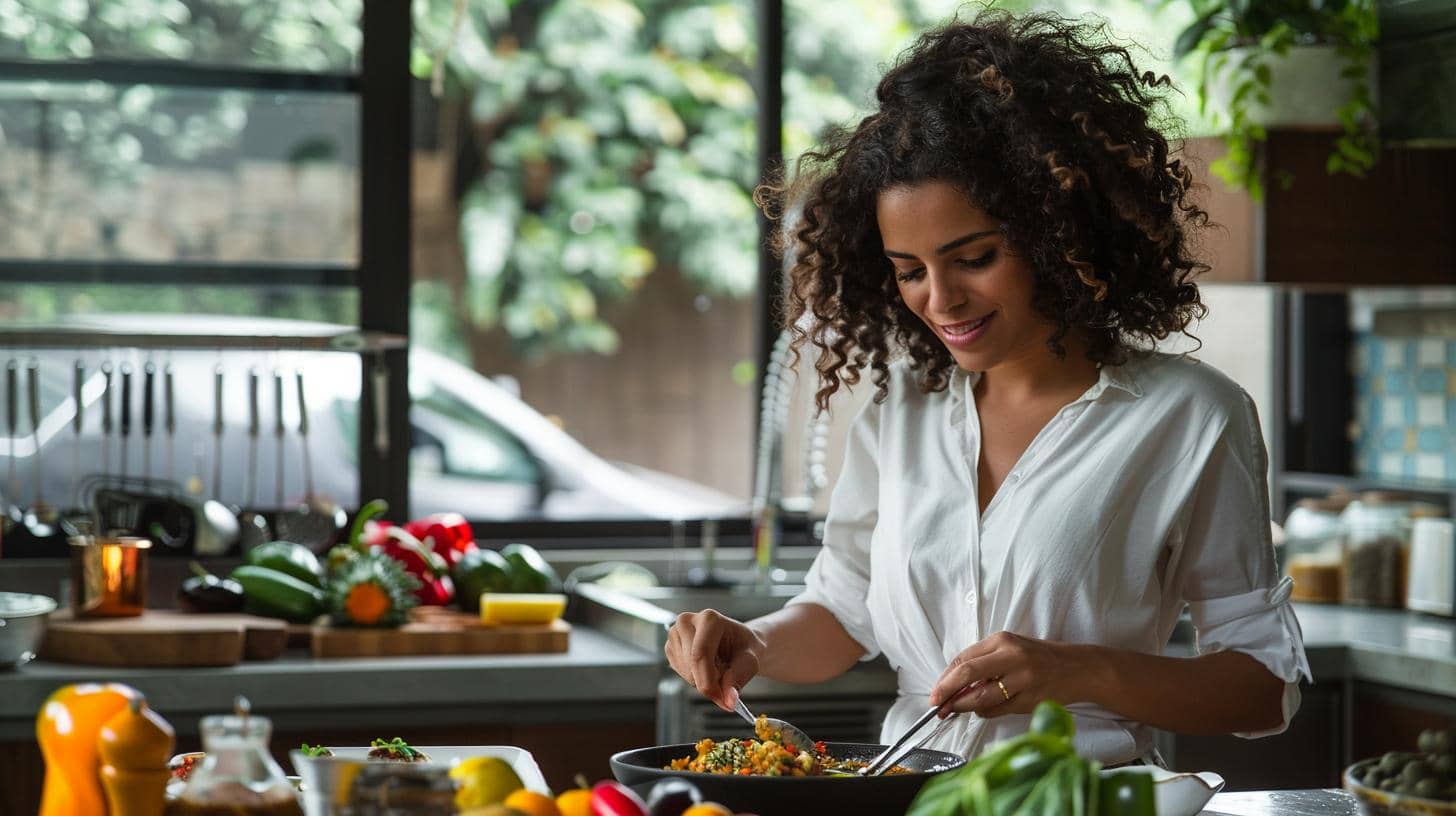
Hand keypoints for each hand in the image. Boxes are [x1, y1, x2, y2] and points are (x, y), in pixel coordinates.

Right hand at [666, 609, 766, 710]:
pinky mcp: (670, 646)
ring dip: (702, 680)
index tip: (720, 699)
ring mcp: (675, 633)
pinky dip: (694, 678)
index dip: (708, 681)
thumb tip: (729, 699)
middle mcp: (687, 621)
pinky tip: (705, 668)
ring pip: (685, 671)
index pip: (701, 654)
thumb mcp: (749, 662)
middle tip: (725, 683)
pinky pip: (679, 672)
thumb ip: (738, 678)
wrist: (738, 644)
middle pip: (691, 663)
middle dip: (708, 682)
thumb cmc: (743, 648)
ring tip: (718, 669)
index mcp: (709, 619)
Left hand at [929, 631, 1090, 717]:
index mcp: (1002, 640)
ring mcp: (1023, 679)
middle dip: (946, 693)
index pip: (963, 659)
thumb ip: (982, 663)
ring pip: (981, 698)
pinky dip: (985, 712)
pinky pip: (998, 710)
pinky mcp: (1031, 699)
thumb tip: (950, 685)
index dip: (944, 679)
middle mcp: (1012, 657)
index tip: (934, 693)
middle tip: (936, 706)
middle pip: (967, 674)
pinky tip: (986, 708)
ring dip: (964, 707)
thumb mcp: (1009, 649)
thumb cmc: (1038, 658)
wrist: (1078, 668)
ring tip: (957, 709)